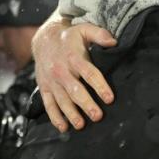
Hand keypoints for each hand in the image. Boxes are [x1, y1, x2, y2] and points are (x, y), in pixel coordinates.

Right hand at [32, 16, 116, 131]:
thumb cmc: (69, 37)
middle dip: (86, 104)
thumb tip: (114, 42)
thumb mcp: (84, 30)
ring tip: (81, 125)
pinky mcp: (45, 88)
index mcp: (73, 57)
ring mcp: (52, 81)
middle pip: (75, 90)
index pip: (89, 73)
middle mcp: (61, 71)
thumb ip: (99, 34)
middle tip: (98, 116)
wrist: (43, 39)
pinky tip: (63, 128)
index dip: (100, 86)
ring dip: (71, 114)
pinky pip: (48, 104)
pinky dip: (55, 117)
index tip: (110, 98)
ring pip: (62, 100)